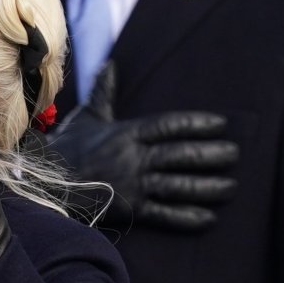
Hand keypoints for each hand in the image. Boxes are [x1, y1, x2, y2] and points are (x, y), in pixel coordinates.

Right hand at [47, 62, 237, 231]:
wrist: (48, 181)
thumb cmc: (68, 146)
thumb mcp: (88, 115)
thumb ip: (104, 91)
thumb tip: (110, 65)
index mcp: (127, 133)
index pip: (169, 125)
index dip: (196, 124)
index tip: (220, 123)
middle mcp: (134, 157)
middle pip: (180, 155)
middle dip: (210, 155)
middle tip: (235, 154)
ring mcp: (134, 184)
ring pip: (178, 185)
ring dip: (207, 187)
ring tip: (231, 187)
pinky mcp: (131, 209)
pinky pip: (164, 214)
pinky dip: (187, 217)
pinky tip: (208, 218)